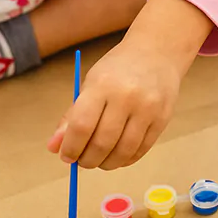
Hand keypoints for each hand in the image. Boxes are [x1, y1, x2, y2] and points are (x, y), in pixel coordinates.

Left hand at [47, 39, 181, 169]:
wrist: (157, 53)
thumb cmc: (117, 70)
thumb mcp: (90, 84)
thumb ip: (72, 117)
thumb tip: (54, 148)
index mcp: (102, 85)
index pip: (82, 126)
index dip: (71, 148)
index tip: (66, 156)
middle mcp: (126, 96)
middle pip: (102, 143)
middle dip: (87, 160)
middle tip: (82, 162)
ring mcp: (148, 108)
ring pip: (123, 151)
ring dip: (107, 164)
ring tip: (100, 160)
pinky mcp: (163, 118)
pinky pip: (141, 150)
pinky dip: (126, 159)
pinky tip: (118, 155)